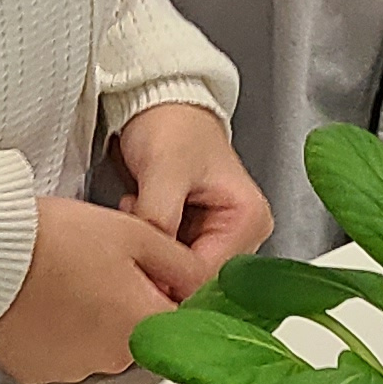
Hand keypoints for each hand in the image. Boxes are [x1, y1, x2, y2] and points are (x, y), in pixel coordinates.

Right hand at [0, 197, 202, 383]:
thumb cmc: (55, 238)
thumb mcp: (136, 234)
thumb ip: (183, 264)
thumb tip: (207, 286)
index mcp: (143, 324)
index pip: (181, 322)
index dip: (170, 293)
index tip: (155, 276)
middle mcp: (111, 359)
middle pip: (137, 336)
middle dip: (129, 307)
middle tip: (102, 268)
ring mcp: (70, 369)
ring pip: (98, 348)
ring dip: (92, 323)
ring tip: (67, 282)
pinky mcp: (34, 372)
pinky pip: (59, 358)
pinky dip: (56, 337)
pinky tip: (44, 305)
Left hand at [108, 103, 270, 289]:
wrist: (159, 105)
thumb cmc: (171, 126)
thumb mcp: (165, 169)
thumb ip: (160, 216)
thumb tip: (153, 260)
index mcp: (249, 219)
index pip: (210, 274)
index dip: (169, 277)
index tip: (134, 263)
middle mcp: (242, 233)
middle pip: (196, 278)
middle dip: (157, 260)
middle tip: (133, 226)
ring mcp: (219, 236)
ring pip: (178, 270)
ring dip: (150, 250)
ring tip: (136, 211)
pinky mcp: (196, 235)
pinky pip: (168, 256)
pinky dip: (147, 242)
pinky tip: (137, 214)